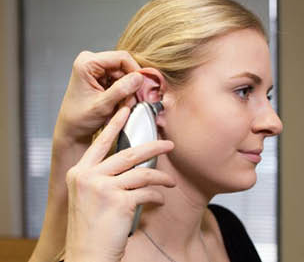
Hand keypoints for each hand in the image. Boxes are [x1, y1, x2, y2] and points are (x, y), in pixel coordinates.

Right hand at [30, 51, 155, 261]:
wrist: (88, 254)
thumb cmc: (91, 228)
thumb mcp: (90, 198)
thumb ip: (103, 178)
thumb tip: (129, 164)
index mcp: (78, 173)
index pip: (100, 143)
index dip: (115, 125)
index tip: (127, 110)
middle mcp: (88, 177)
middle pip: (128, 153)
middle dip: (154, 147)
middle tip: (170, 144)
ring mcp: (103, 188)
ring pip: (143, 172)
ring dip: (161, 177)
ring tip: (171, 182)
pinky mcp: (119, 201)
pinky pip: (148, 191)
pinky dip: (158, 196)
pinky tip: (160, 200)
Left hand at [56, 51, 148, 144]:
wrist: (72, 128)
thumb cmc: (79, 118)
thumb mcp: (102, 105)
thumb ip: (121, 90)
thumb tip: (139, 77)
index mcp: (86, 63)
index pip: (122, 58)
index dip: (135, 71)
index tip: (141, 87)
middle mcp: (90, 61)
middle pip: (124, 65)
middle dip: (131, 83)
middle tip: (130, 101)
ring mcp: (96, 68)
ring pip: (125, 73)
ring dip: (128, 89)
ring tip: (122, 104)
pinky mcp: (101, 76)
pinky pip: (121, 79)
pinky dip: (124, 91)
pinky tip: (118, 102)